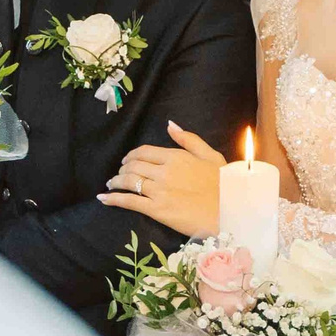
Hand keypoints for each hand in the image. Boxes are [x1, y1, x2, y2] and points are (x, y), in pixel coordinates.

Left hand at [99, 122, 224, 238]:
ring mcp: (159, 191)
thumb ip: (188, 139)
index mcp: (176, 156)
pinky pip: (129, 201)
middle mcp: (164, 171)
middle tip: (118, 174)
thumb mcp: (210, 155)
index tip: (127, 161)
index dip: (131, 156)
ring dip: (115, 182)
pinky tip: (104, 199)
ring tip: (110, 185)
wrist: (231, 211)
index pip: (144, 152)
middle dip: (122, 169)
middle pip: (133, 166)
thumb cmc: (224, 184)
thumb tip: (170, 125)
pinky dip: (113, 199)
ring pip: (129, 182)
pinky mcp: (157, 210)